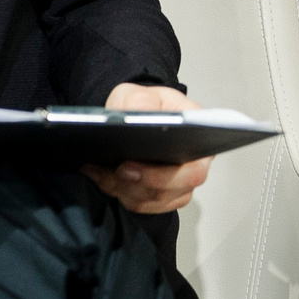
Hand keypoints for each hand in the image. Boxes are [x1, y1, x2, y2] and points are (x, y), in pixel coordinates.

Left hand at [82, 82, 209, 214]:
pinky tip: (101, 177)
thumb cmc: (142, 104)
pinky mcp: (164, 195)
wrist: (133, 116)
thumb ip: (140, 102)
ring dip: (123, 189)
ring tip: (99, 171)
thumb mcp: (138, 93)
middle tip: (115, 170)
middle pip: (176, 189)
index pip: (194, 167)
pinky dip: (119, 194)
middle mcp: (196, 163)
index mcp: (199, 135)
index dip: (163, 175)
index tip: (129, 166)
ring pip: (155, 200)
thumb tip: (140, 116)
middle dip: (140, 184)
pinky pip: (143, 205)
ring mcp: (181, 182)